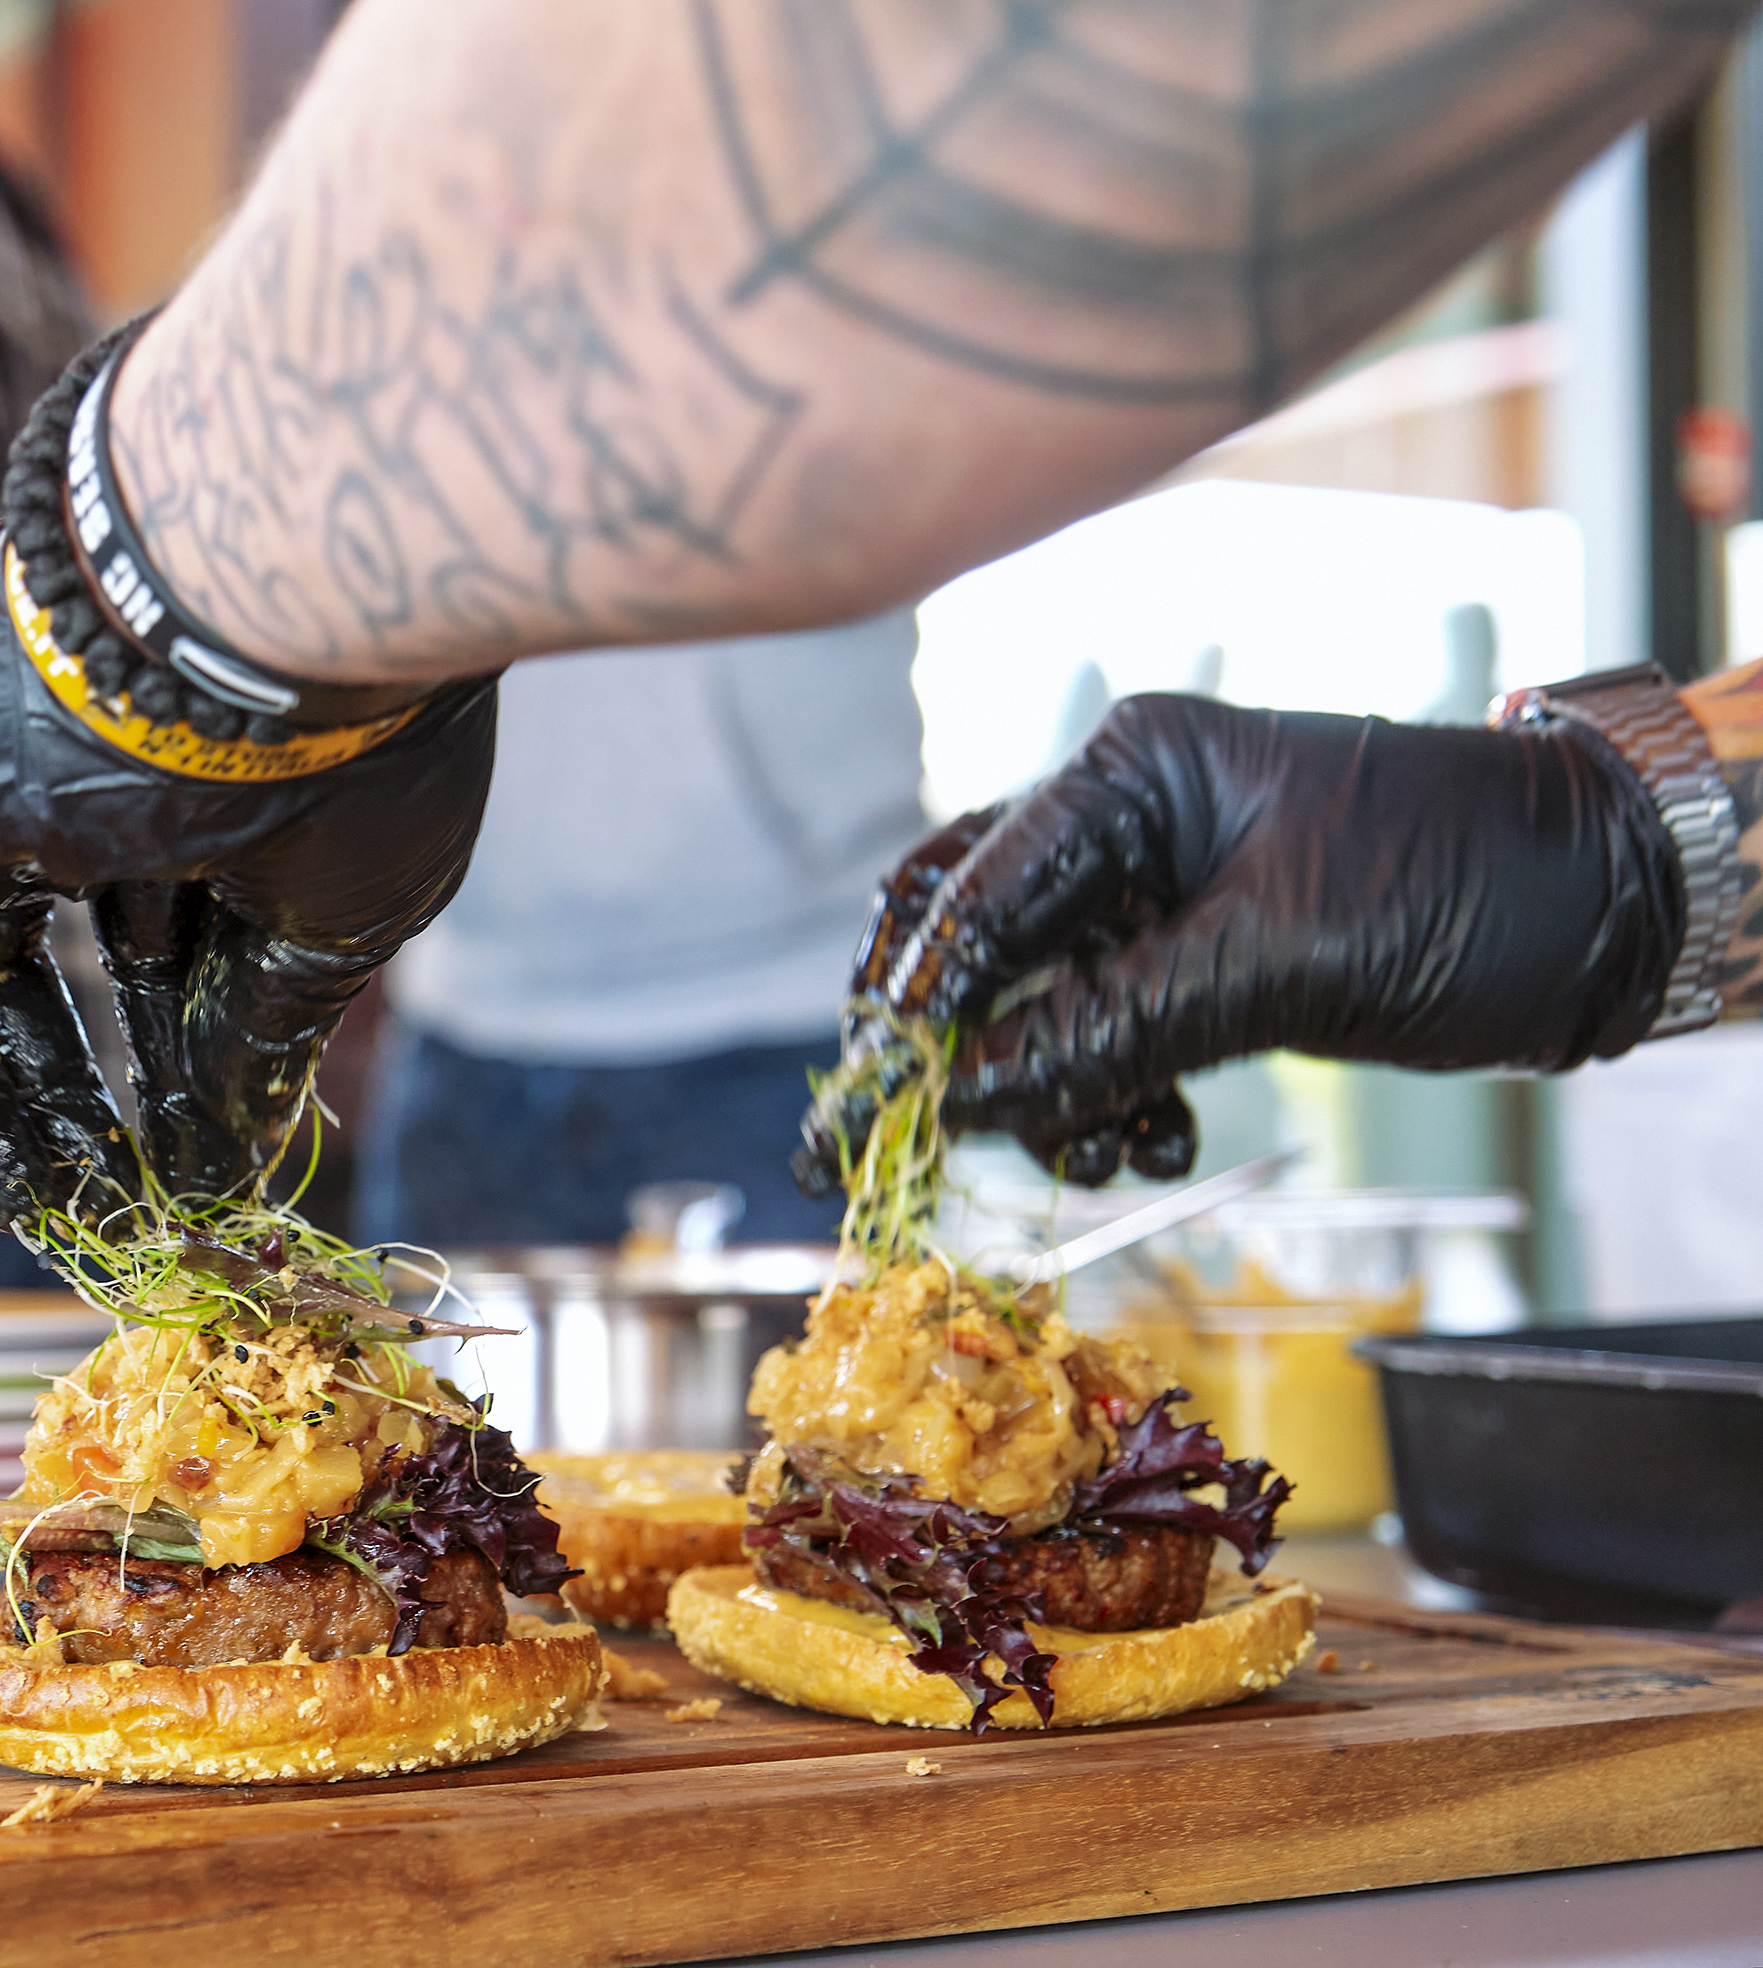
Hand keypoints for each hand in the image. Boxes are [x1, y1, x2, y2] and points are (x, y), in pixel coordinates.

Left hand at [0, 525, 494, 1230]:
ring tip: (15, 1191)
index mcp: (116, 767)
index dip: (126, 1059)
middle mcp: (0, 766)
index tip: (157, 1162)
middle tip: (83, 1190)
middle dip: (36, 1087)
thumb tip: (235, 1167)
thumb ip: (255, 1039)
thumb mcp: (319, 915)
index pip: (95, 930)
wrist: (254, 614)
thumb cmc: (328, 743)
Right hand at [798, 693, 1684, 1188]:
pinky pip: (1105, 1033)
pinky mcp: (1198, 957)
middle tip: (907, 1144)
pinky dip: (1112, 1095)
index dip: (918, 1002)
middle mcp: (1126, 823)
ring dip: (1047, 1090)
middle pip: (978, 941)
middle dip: (953, 1048)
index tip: (875, 1100)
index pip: (977, 892)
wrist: (1610, 908)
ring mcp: (1160, 892)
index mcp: (1131, 774)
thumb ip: (1111, 1027)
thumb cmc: (1464, 882)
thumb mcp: (1278, 959)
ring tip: (1101, 1155)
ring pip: (1037, 1003)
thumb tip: (969, 1098)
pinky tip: (1154, 1137)